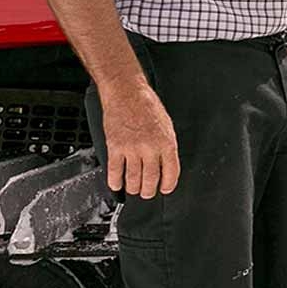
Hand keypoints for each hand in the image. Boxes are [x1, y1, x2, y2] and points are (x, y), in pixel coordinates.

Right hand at [100, 83, 179, 197]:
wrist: (127, 94)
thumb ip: (166, 146)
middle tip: (148, 193)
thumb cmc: (147, 106)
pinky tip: (117, 184)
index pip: (171, 172)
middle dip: (149, 191)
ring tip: (134, 190)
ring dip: (134, 188)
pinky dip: (115, 181)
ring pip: (133, 179)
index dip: (169, 185)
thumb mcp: (167, 126)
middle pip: (151, 179)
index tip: (165, 189)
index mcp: (167, 143)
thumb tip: (166, 163)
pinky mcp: (115, 147)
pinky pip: (114, 170)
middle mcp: (150, 148)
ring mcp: (131, 149)